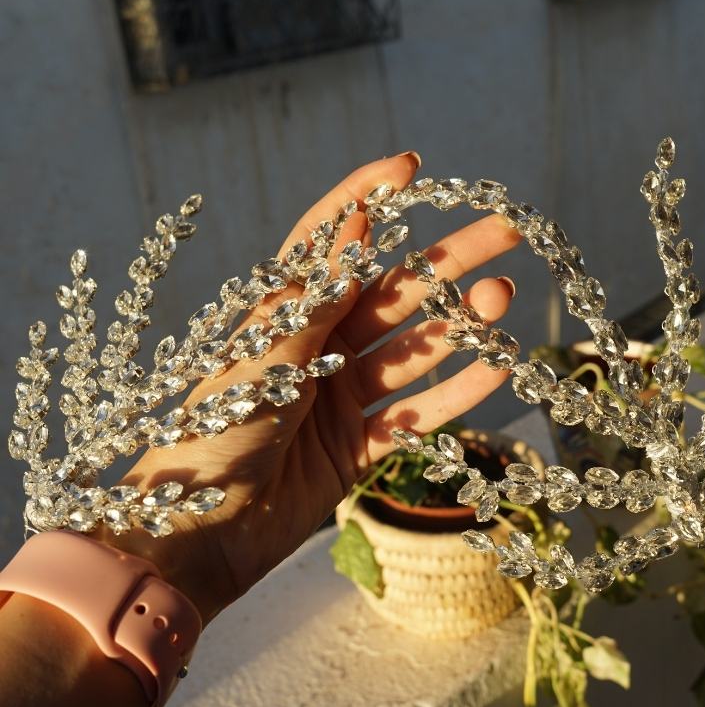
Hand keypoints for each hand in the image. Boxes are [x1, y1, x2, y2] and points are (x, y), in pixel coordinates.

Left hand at [99, 152, 521, 624]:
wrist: (198, 537)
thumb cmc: (210, 437)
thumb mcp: (261, 359)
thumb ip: (314, 300)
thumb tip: (356, 223)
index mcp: (283, 316)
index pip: (328, 242)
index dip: (367, 199)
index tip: (411, 169)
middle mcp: (319, 349)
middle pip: (392, 292)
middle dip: (446, 261)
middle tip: (504, 231)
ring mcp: (342, 397)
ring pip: (413, 350)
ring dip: (459, 325)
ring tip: (504, 296)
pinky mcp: (360, 448)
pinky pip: (417, 414)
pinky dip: (455, 394)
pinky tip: (497, 368)